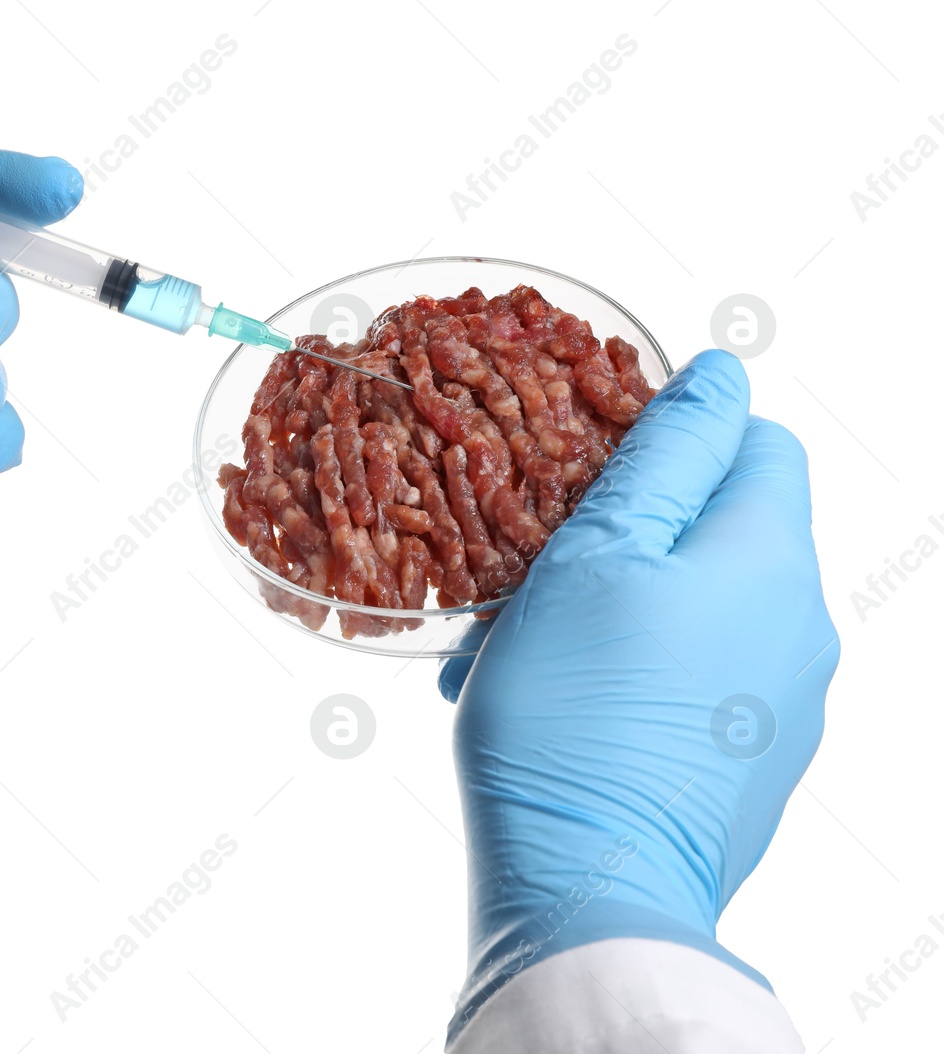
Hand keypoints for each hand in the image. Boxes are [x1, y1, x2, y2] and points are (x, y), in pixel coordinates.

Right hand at [436, 350, 838, 1029]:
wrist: (588, 885)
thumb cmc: (577, 711)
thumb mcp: (600, 550)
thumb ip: (668, 452)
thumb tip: (725, 373)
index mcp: (772, 558)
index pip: (759, 441)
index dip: (676, 438)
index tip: (594, 472)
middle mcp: (801, 627)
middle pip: (720, 531)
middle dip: (624, 534)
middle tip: (532, 573)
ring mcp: (784, 706)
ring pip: (695, 610)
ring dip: (611, 607)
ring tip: (520, 650)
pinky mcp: (751, 767)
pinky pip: (693, 683)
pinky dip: (629, 673)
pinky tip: (554, 704)